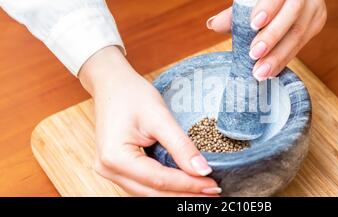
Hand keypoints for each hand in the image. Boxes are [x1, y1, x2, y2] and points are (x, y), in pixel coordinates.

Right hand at [79, 46, 219, 195]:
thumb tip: (203, 171)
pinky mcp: (118, 169)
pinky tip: (184, 184)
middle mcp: (108, 170)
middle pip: (153, 193)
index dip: (188, 184)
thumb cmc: (131, 94)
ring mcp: (111, 171)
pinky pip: (144, 185)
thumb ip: (181, 146)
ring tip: (202, 191)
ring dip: (176, 193)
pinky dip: (165, 187)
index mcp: (115, 157)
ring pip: (148, 193)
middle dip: (184, 194)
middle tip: (213, 193)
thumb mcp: (160, 117)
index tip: (213, 185)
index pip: (159, 180)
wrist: (112, 84)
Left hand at [207, 0, 326, 80]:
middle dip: (272, 37)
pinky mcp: (316, 23)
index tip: (254, 24)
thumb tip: (213, 25)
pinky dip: (284, 59)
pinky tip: (271, 72)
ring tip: (260, 72)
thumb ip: (234, 13)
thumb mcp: (251, 2)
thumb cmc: (265, 1)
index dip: (268, 8)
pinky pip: (301, 45)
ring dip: (278, 56)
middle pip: (292, 14)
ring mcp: (314, 8)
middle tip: (253, 55)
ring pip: (299, 33)